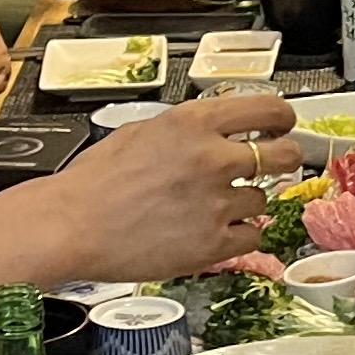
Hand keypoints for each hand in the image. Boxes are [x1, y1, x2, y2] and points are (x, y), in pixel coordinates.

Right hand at [37, 93, 306, 278]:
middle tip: (272, 166)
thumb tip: (219, 130)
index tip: (283, 126)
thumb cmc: (95, 182)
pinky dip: (239, 236)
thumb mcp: (143, 131)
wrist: (71, 226)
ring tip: (212, 208)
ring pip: (263, 200)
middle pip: (283, 154)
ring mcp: (216, 203)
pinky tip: (214, 232)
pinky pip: (253, 237)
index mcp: (194, 123)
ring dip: (246, 204)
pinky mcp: (213, 244)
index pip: (268, 109)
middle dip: (282, 159)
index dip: (282, 119)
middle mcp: (212, 159)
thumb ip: (189, 129)